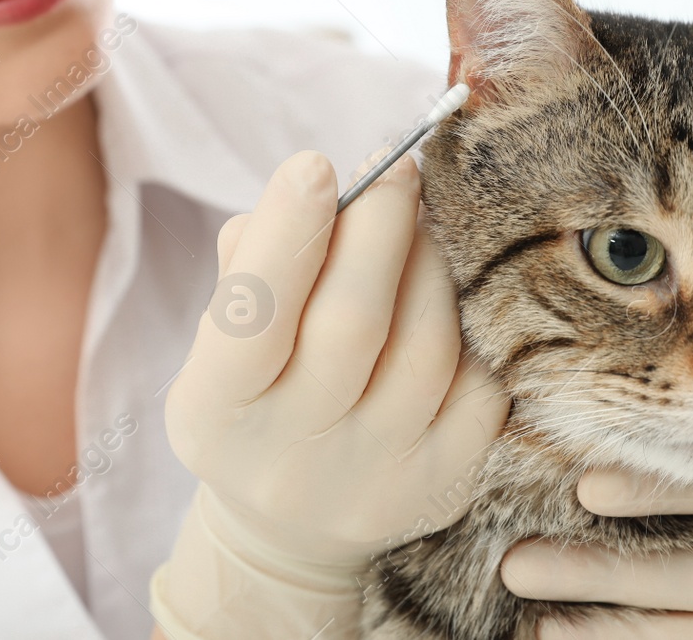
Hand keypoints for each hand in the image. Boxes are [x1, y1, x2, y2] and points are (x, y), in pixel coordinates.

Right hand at [164, 149, 509, 573]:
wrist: (289, 528)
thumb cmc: (257, 394)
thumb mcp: (221, 341)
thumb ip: (255, 263)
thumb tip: (321, 188)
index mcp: (214, 410)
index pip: (252, 317)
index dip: (286, 236)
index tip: (314, 164)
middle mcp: (290, 454)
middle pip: (352, 324)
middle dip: (379, 228)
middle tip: (396, 169)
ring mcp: (374, 478)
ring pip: (426, 348)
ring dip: (431, 266)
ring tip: (421, 226)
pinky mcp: (442, 485)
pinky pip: (478, 386)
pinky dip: (470, 326)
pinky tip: (450, 295)